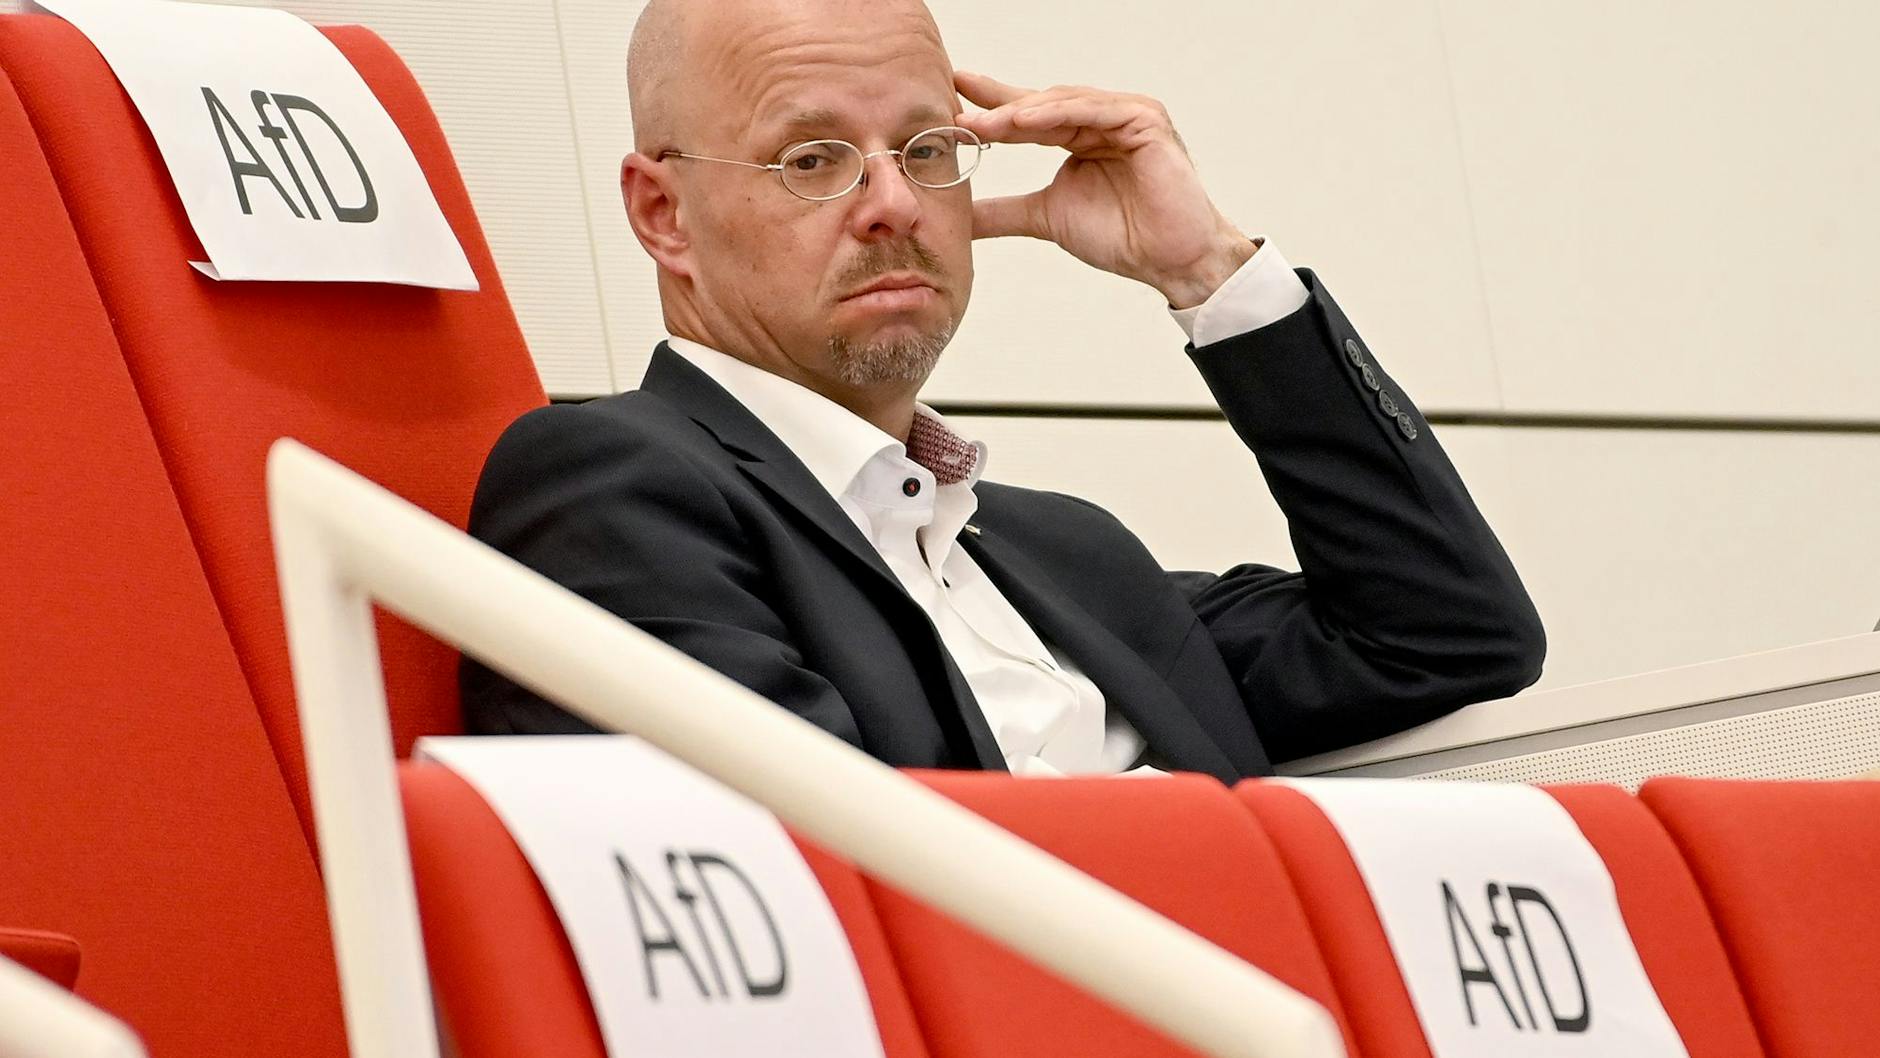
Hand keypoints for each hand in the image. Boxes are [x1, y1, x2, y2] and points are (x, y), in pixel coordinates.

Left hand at [954, 71, 1254, 307]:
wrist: (1167, 260)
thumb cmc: (1122, 237)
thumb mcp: (1045, 218)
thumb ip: (1003, 212)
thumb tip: (959, 218)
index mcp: (1081, 135)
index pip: (1029, 115)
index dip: (991, 107)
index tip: (950, 102)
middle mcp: (1102, 119)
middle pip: (1040, 104)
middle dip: (997, 107)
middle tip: (955, 110)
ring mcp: (1125, 115)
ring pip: (1062, 103)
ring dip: (1019, 111)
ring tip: (982, 123)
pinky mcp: (1145, 119)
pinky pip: (1094, 109)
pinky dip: (1058, 112)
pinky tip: (1023, 119)